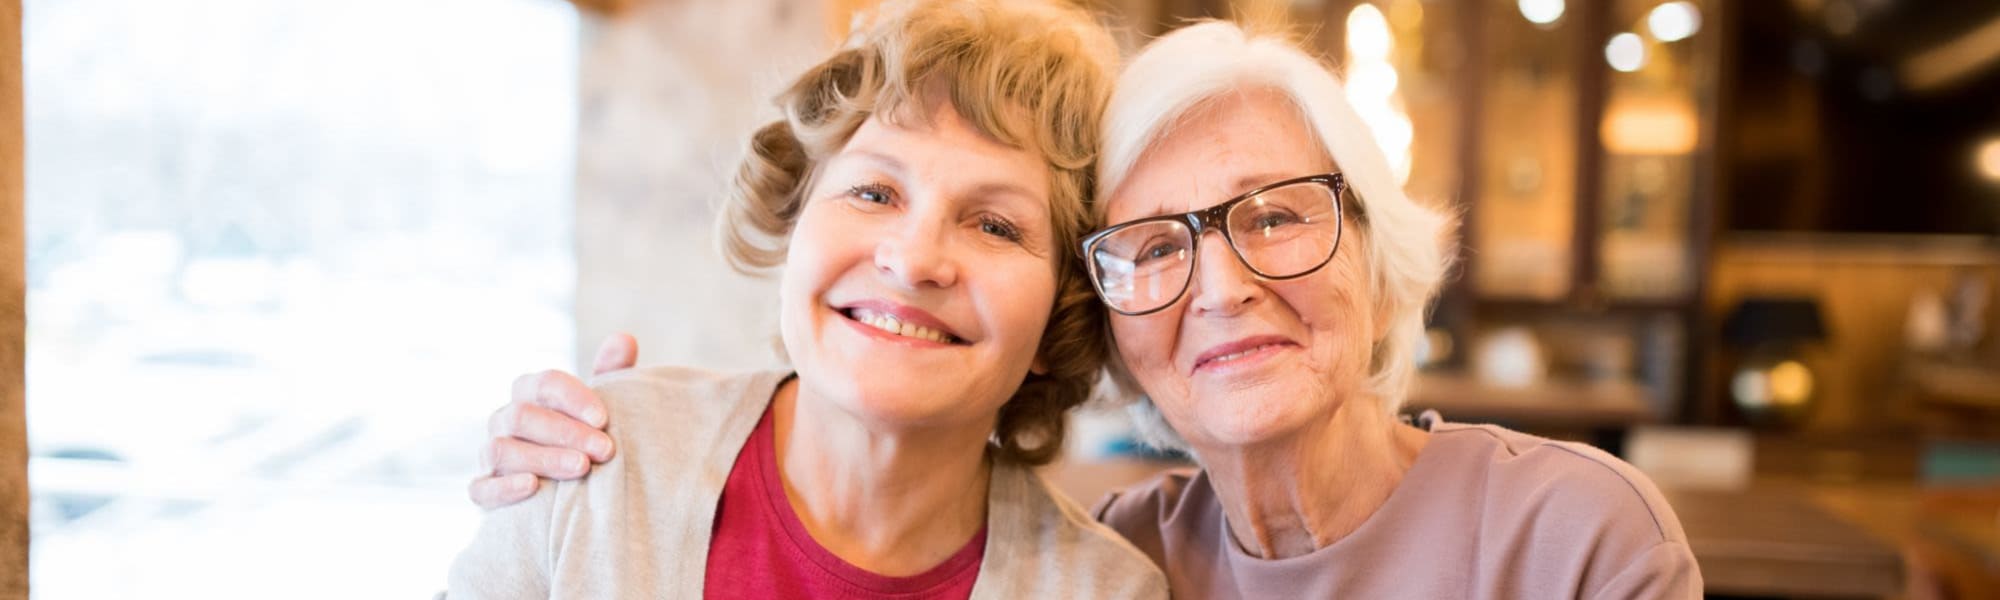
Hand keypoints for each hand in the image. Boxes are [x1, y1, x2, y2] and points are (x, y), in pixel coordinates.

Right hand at [467, 333, 636, 508]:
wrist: (566, 490)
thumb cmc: (583, 438)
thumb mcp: (598, 408)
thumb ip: (611, 374)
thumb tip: (625, 339)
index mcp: (529, 394)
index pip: (545, 383)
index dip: (574, 398)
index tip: (604, 419)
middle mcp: (503, 420)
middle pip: (523, 416)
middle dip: (566, 432)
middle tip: (605, 449)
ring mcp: (488, 455)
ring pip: (501, 450)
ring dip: (543, 458)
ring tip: (582, 467)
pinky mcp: (482, 490)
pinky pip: (480, 488)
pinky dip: (505, 487)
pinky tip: (533, 487)